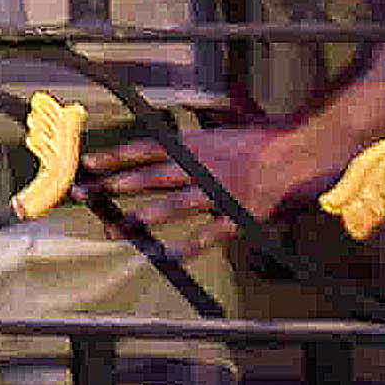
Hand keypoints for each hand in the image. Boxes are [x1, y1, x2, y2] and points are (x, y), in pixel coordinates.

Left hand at [78, 119, 307, 255]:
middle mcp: (202, 167)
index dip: (115, 157)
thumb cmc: (261, 139)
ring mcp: (220, 192)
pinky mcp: (239, 214)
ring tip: (114, 228)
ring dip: (142, 217)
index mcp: (196, 146)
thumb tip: (173, 132)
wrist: (300, 150)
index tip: (88, 164)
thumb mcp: (222, 128)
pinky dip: (190, 246)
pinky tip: (167, 256)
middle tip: (84, 196)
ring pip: (174, 205)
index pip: (146, 149)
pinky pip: (210, 234)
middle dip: (114, 187)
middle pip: (150, 177)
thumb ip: (195, 135)